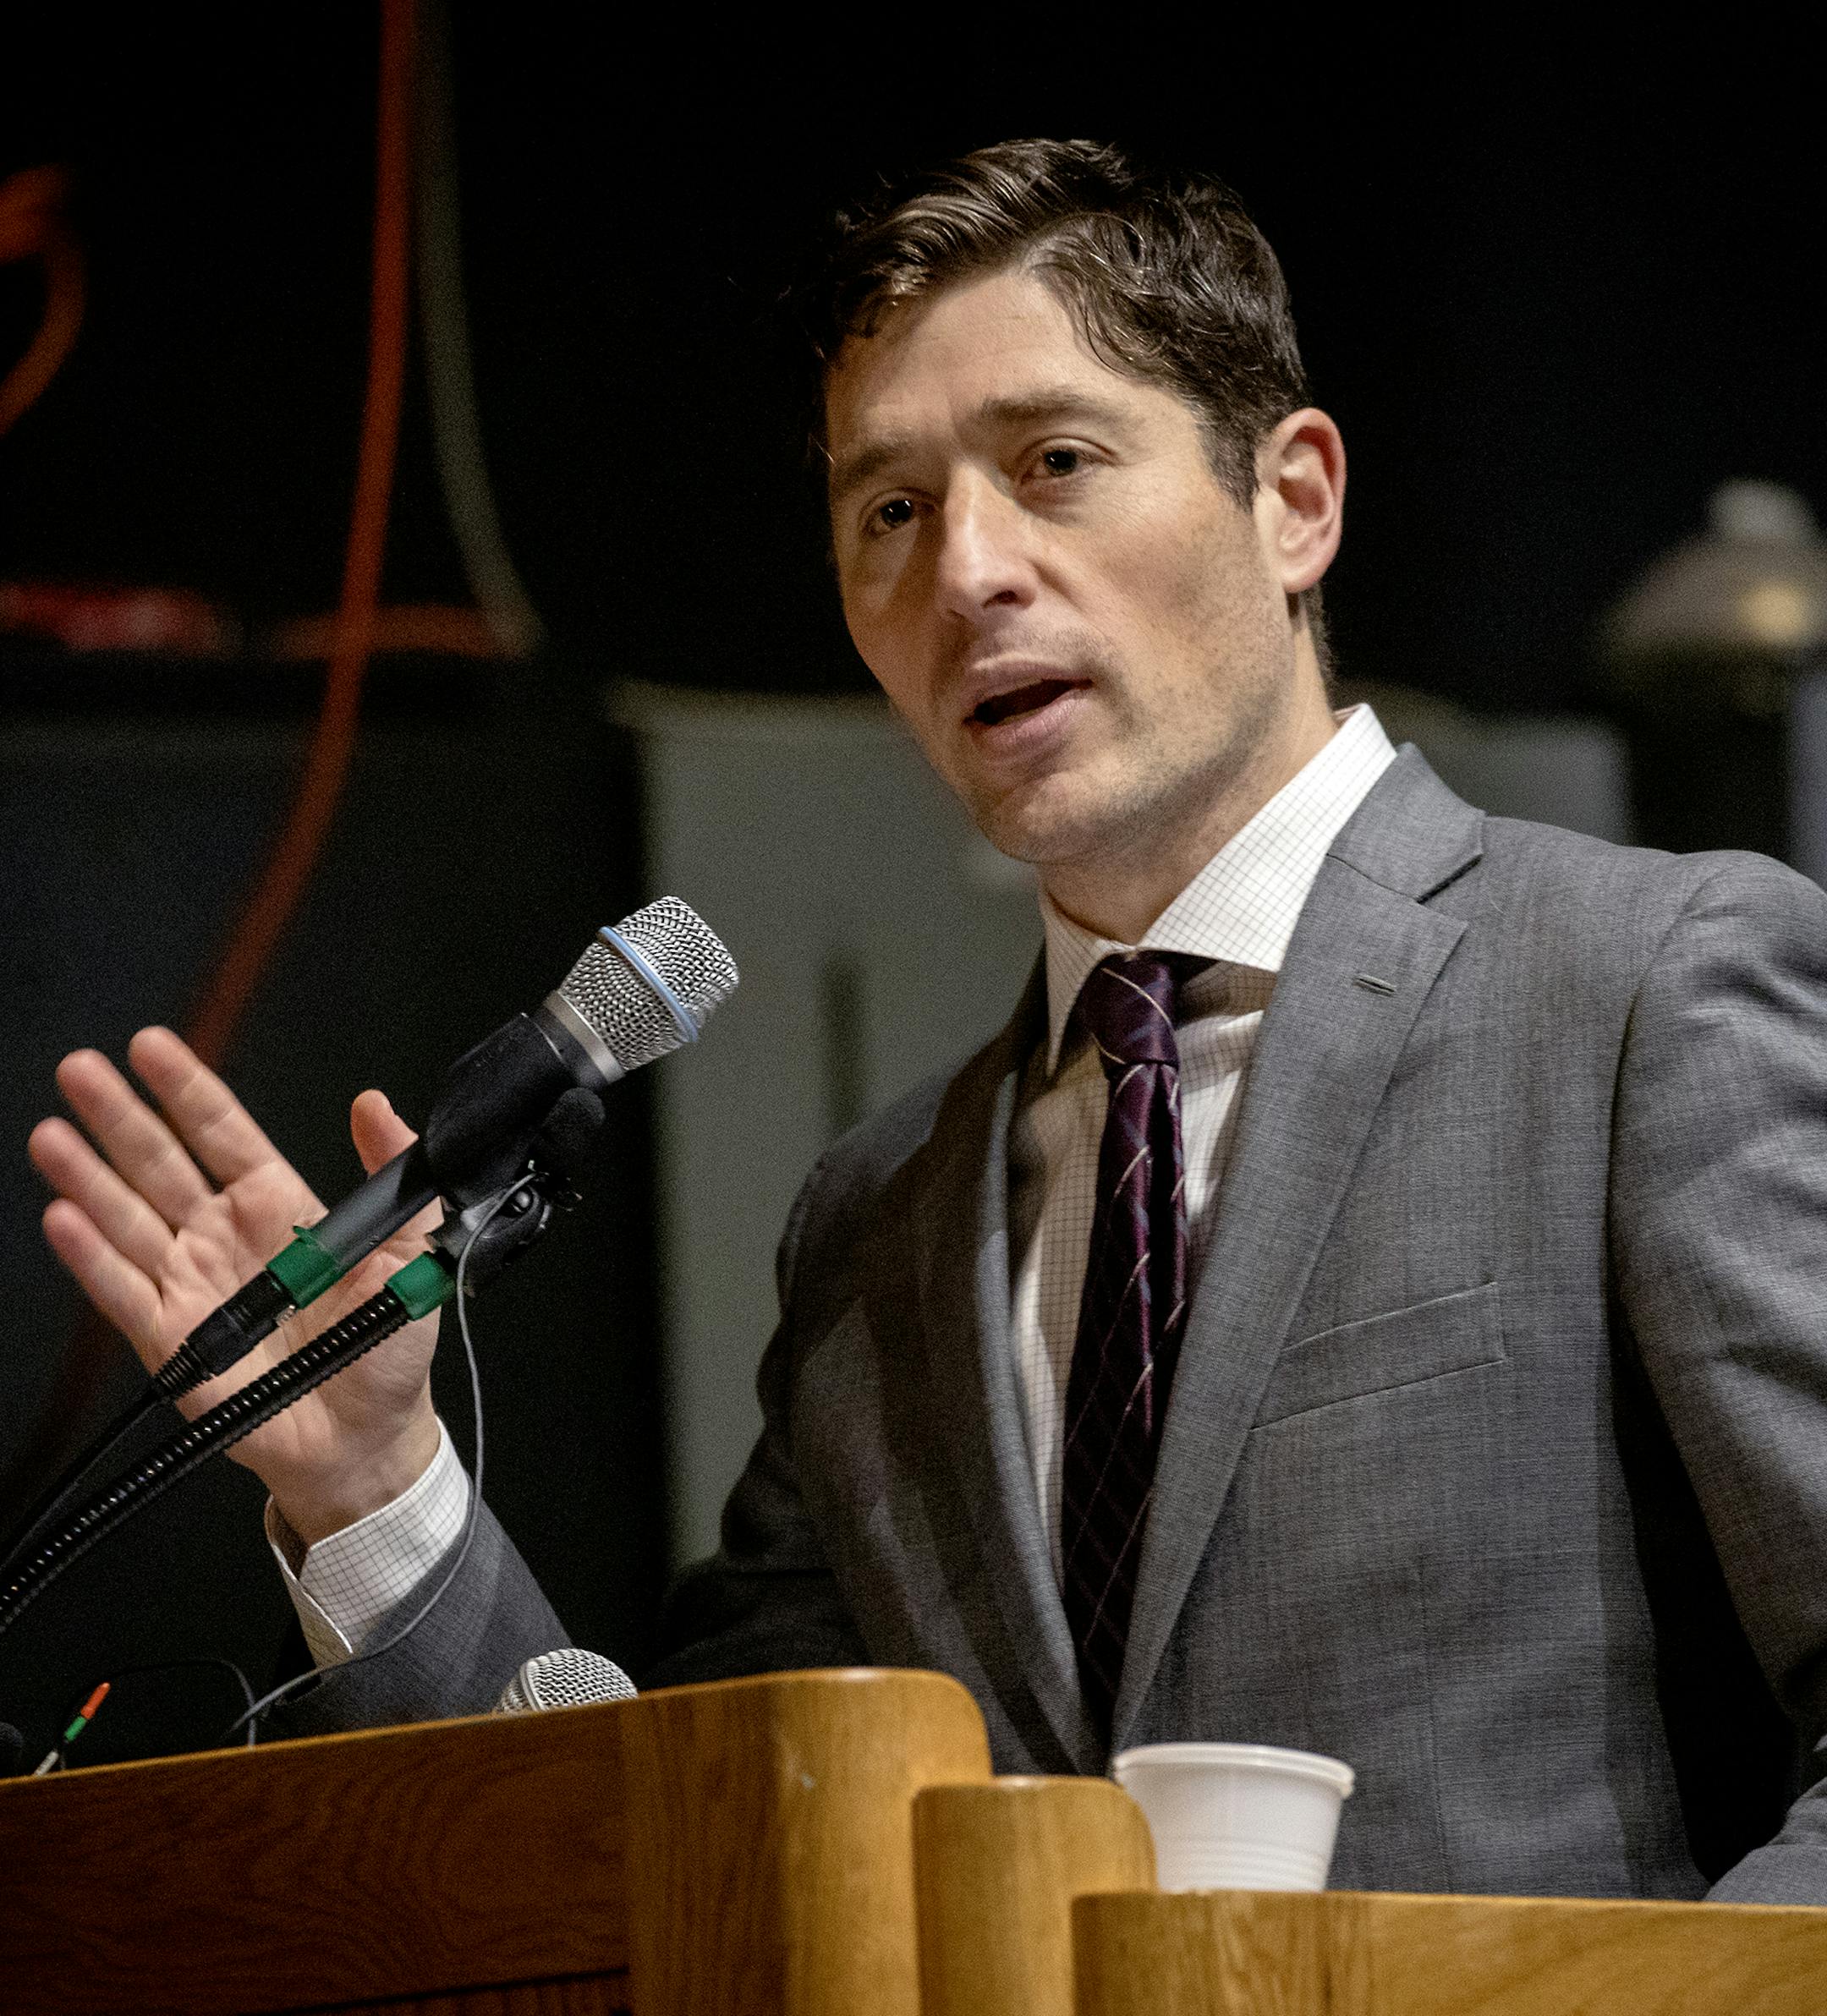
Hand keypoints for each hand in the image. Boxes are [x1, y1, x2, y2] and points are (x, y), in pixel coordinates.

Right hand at [30, 1028, 442, 1543]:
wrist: (366, 1435)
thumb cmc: (387, 1345)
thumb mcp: (413, 1252)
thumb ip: (395, 1177)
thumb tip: (376, 1104)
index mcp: (279, 1206)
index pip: (223, 1132)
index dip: (187, 1089)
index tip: (152, 1045)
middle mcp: (224, 1235)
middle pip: (160, 1163)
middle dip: (119, 1116)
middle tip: (80, 1069)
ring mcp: (190, 1283)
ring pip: (128, 1218)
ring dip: (87, 1177)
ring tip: (51, 1135)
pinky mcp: (172, 1340)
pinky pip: (124, 1291)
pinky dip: (91, 1257)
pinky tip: (63, 1218)